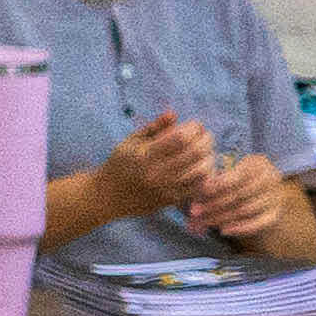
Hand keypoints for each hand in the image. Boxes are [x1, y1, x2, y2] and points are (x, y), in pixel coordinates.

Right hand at [99, 111, 216, 216]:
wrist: (107, 196)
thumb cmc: (119, 164)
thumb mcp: (131, 141)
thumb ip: (153, 128)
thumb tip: (173, 114)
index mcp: (144, 155)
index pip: (180, 138)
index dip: (193, 128)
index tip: (196, 124)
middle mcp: (155, 173)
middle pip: (193, 153)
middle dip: (205, 140)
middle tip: (207, 135)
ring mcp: (164, 189)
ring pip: (199, 171)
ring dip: (208, 158)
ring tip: (208, 150)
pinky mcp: (169, 201)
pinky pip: (196, 188)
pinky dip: (204, 176)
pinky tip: (203, 167)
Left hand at [181, 147, 292, 242]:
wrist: (258, 192)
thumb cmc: (234, 180)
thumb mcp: (225, 176)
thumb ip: (208, 187)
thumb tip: (191, 209)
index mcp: (258, 163)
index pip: (237, 176)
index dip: (217, 186)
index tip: (199, 193)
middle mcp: (271, 178)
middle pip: (240, 194)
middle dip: (214, 204)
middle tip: (194, 213)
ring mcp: (275, 197)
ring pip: (246, 209)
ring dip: (222, 217)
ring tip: (203, 222)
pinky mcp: (275, 214)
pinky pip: (258, 223)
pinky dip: (240, 228)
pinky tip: (223, 231)